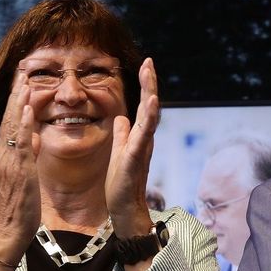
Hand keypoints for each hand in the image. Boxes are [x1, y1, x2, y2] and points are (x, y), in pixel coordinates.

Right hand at [0, 73, 41, 270]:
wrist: (10, 230)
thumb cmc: (20, 206)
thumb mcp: (26, 174)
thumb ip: (28, 154)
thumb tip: (34, 137)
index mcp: (6, 154)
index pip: (12, 120)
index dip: (18, 99)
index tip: (24, 79)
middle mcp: (3, 154)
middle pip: (10, 117)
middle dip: (17, 92)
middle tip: (23, 68)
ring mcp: (8, 161)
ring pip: (13, 125)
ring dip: (19, 101)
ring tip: (25, 80)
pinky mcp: (17, 170)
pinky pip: (21, 142)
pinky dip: (24, 124)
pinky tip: (28, 109)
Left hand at [106, 58, 160, 237]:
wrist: (125, 209)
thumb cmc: (121, 184)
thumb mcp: (118, 153)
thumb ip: (122, 135)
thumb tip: (121, 118)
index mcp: (138, 136)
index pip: (143, 107)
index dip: (144, 86)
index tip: (145, 65)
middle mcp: (144, 139)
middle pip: (150, 107)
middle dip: (149, 84)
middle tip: (149, 62)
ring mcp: (142, 148)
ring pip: (150, 117)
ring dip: (150, 96)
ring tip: (150, 76)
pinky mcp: (135, 158)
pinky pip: (143, 136)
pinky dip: (148, 119)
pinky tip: (151, 105)